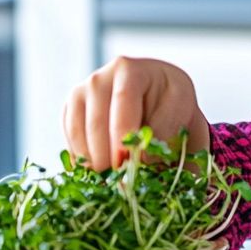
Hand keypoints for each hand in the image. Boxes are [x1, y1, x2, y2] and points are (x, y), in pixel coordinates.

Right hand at [63, 56, 210, 169]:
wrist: (158, 100)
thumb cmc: (173, 108)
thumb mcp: (180, 113)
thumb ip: (164, 133)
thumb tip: (139, 159)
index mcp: (132, 70)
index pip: (123, 99)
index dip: (123, 132)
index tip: (127, 160)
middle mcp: (100, 78)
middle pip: (96, 117)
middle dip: (107, 152)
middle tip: (119, 179)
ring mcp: (80, 94)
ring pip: (78, 130)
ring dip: (93, 159)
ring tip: (112, 179)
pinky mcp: (69, 112)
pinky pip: (70, 140)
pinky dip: (84, 159)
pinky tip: (101, 172)